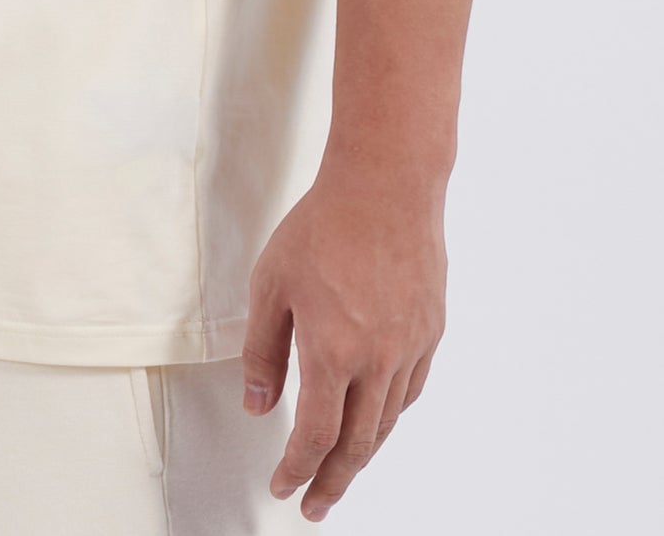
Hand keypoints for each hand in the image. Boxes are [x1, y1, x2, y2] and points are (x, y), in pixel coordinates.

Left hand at [239, 161, 446, 520]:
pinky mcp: (431, 331)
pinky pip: (410, 390)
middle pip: (357, 445)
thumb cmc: (322, 227)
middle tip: (315, 504)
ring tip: (341, 471)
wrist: (386, 185)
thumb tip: (259, 405)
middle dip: (332, 482)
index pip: (316, 436)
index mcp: (332, 352)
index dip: (298, 470)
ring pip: (387, 422)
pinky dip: (389, 415)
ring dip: (363, 455)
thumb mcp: (271, 284)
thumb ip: (262, 351)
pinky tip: (376, 418)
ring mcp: (410, 348)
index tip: (284, 487)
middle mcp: (377, 361)